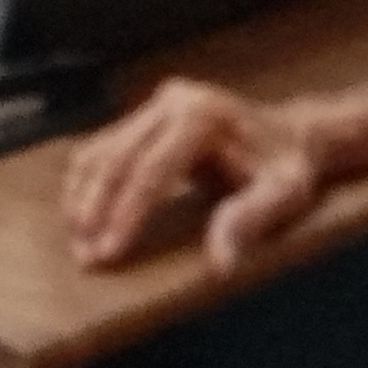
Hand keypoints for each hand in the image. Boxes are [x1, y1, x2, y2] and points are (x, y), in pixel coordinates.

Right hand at [61, 79, 328, 271]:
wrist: (289, 134)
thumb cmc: (287, 166)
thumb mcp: (283, 194)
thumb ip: (249, 221)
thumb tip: (219, 266)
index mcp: (202, 115)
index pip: (151, 170)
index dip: (127, 214)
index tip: (110, 253)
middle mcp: (173, 101)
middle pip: (117, 159)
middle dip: (96, 210)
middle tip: (86, 256)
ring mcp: (155, 104)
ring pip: (100, 152)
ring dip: (83, 199)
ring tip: (78, 244)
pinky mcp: (144, 115)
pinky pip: (102, 148)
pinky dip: (86, 184)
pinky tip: (81, 217)